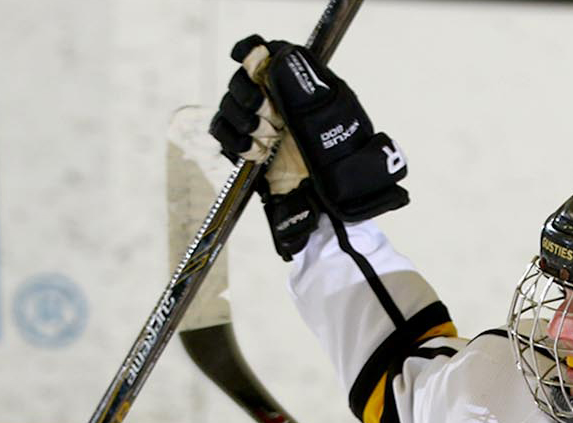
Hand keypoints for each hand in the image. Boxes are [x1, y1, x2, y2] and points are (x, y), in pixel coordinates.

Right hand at [209, 35, 407, 255]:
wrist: (332, 220)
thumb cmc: (348, 177)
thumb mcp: (337, 127)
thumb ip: (309, 92)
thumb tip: (279, 60)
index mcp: (307, 93)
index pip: (272, 56)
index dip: (255, 53)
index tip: (248, 59)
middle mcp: (284, 107)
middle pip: (244, 78)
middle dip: (249, 95)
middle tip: (270, 121)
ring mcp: (265, 128)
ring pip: (229, 104)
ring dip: (240, 119)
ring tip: (264, 142)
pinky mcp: (250, 151)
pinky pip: (223, 132)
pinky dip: (231, 139)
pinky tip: (253, 153)